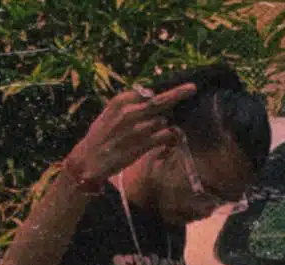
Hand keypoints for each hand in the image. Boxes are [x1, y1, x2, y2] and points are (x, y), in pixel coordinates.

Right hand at [67, 82, 197, 184]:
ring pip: (164, 121)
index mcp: (121, 101)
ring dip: (167, 125)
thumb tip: (148, 97)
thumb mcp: (111, 113)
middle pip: (160, 101)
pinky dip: (169, 137)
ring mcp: (138, 128)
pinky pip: (165, 136)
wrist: (92, 158)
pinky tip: (168, 140)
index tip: (175, 88)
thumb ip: (129, 104)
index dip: (162, 91)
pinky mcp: (143, 144)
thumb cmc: (102, 135)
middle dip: (178, 94)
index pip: (147, 91)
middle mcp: (130, 111)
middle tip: (192, 88)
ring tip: (164, 131)